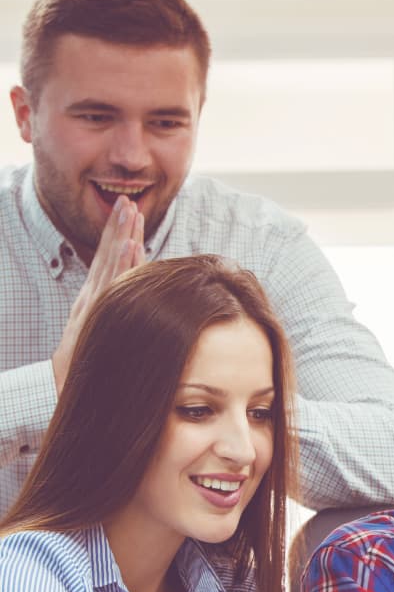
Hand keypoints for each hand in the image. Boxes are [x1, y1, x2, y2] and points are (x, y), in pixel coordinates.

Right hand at [51, 196, 144, 392]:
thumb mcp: (102, 337)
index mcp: (93, 301)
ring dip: (121, 235)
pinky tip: (132, 245)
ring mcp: (94, 305)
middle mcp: (92, 299)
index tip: (129, 215)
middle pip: (108, 256)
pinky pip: (113, 285)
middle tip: (129, 201)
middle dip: (119, 228)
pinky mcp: (98, 314)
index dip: (117, 238)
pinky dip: (122, 264)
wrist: (64, 390)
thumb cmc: (89, 369)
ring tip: (130, 212)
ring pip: (111, 265)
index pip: (107, 263)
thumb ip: (114, 319)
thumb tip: (132, 305)